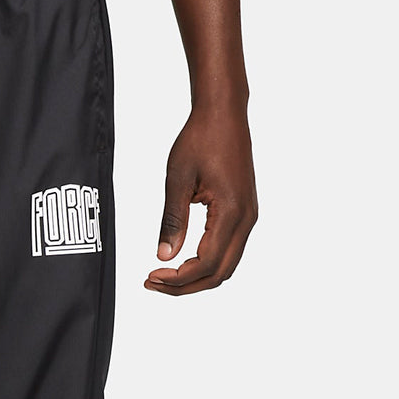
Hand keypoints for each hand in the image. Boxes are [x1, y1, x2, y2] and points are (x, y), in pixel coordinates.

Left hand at [147, 105, 256, 294]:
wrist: (224, 113)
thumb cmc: (201, 138)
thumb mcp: (177, 180)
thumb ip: (172, 220)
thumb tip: (163, 257)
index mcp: (232, 212)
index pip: (206, 263)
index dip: (177, 278)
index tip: (150, 275)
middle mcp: (247, 218)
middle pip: (219, 273)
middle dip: (185, 285)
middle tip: (153, 283)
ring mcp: (248, 216)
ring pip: (226, 265)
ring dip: (196, 276)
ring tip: (164, 275)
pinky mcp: (244, 212)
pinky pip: (228, 249)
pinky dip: (206, 262)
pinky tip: (182, 260)